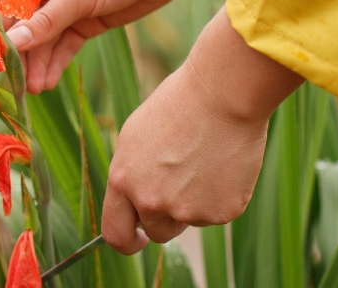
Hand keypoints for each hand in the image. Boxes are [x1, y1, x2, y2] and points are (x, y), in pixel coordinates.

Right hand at [6, 0, 262, 92]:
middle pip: (25, 25)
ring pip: (45, 39)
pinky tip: (48, 82)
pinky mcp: (84, 19)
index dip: (1, 32)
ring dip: (39, 63)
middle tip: (15, 85)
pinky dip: (56, 62)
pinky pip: (64, 44)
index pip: (10, 3)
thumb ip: (47, 22)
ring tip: (35, 90)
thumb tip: (12, 44)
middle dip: (22, 54)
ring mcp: (65, 4)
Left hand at [101, 9, 303, 253]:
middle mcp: (151, 202)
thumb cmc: (176, 107)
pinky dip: (220, 196)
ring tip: (202, 161)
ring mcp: (187, 211)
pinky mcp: (221, 212)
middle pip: (157, 232)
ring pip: (188, 221)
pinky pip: (217, 213)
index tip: (138, 236)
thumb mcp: (135, 139)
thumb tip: (133, 202)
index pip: (115, 234)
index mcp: (123, 181)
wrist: (221, 96)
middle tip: (181, 184)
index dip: (127, 240)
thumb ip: (131, 176)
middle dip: (165, 217)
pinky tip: (222, 164)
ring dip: (193, 203)